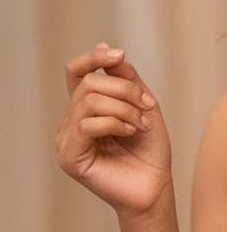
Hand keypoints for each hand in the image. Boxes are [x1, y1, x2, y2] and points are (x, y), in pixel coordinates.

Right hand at [56, 43, 172, 216]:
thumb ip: (124, 77)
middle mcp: (71, 121)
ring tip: (142, 124)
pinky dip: (115, 123)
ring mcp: (67, 139)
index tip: (119, 56)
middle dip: (125, 90)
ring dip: (124, 109)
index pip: (76, 72)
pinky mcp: (69, 157)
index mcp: (85, 107)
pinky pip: (87, 125)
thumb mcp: (142, 103)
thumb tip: (103, 46)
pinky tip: (131, 133)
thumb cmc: (150, 150)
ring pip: (89, 101)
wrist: (156, 185)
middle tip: (148, 107)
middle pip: (88, 83)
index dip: (94, 58)